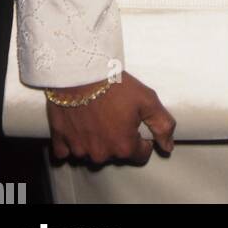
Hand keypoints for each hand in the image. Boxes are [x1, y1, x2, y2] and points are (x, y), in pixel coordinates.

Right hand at [46, 72, 175, 164]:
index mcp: (123, 146)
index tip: (137, 124)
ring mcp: (79, 149)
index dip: (142, 140)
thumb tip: (168, 147)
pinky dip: (72, 142)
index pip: (141, 155)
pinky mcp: (60, 141)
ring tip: (97, 115)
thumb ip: (162, 125)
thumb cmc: (115, 85)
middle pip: (115, 154)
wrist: (81, 72)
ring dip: (96, 140)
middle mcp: (101, 154)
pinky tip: (77, 125)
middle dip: (118, 138)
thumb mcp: (148, 100)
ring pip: (92, 152)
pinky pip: (66, 151)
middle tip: (116, 114)